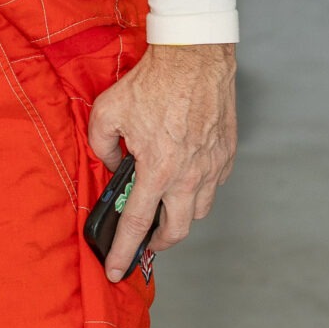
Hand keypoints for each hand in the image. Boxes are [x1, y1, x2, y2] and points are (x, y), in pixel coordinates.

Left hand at [86, 42, 236, 281]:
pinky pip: (213, 185)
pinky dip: (197, 188)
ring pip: (198, 210)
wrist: (195, 57)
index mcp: (158, 170)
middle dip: (157, 243)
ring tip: (162, 205)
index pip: (136, 224)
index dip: (123, 251)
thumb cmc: (152, 81)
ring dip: (179, 214)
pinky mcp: (227, 155)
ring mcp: (213, 167)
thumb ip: (101, 145)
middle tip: (144, 241)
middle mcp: (190, 176)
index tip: (115, 270)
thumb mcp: (107, 111)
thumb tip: (111, 164)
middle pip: (175, 231)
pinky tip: (183, 175)